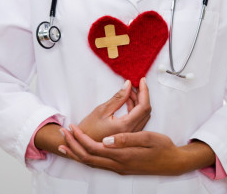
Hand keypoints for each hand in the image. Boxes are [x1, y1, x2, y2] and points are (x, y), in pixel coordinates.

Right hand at [34, 78, 150, 157]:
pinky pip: (138, 120)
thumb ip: (118, 97)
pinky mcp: (129, 135)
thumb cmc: (88, 129)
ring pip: (143, 115)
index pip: (144, 107)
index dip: (145, 92)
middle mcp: (132, 132)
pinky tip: (127, 101)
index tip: (142, 80)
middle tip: (134, 85)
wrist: (81, 145)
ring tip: (128, 91)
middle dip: (142, 95)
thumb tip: (128, 85)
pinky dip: (135, 109)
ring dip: (138, 102)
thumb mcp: (102, 110)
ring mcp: (131, 135)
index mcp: (126, 126)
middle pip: (146, 111)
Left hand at [59, 125, 215, 174]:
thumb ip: (126, 139)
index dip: (80, 138)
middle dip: (73, 145)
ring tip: (66, 145)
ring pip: (91, 163)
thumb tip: (106, 141)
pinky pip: (99, 165)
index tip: (71, 128)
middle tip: (63, 134)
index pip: (94, 148)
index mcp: (123, 155)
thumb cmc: (163, 148)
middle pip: (88, 158)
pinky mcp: (122, 168)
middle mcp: (118, 164)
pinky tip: (85, 153)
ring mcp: (119, 168)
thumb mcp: (148, 139)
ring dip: (77, 153)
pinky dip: (87, 159)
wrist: (173, 163)